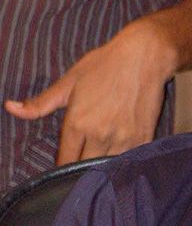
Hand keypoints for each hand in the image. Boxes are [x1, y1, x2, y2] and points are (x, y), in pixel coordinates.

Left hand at [4, 20, 174, 164]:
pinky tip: (121, 156)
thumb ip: (40, 103)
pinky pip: (130, 161)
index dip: (63, 164)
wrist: (144, 57)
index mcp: (78, 122)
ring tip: (102, 162)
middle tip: (83, 164)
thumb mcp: (69, 81)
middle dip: (82, 168)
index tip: (66, 164)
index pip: (65, 159)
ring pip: (108, 167)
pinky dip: (124, 161)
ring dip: (103, 167)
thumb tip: (10, 108)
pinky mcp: (143, 139)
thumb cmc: (105, 65)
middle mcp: (99, 134)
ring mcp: (123, 139)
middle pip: (85, 167)